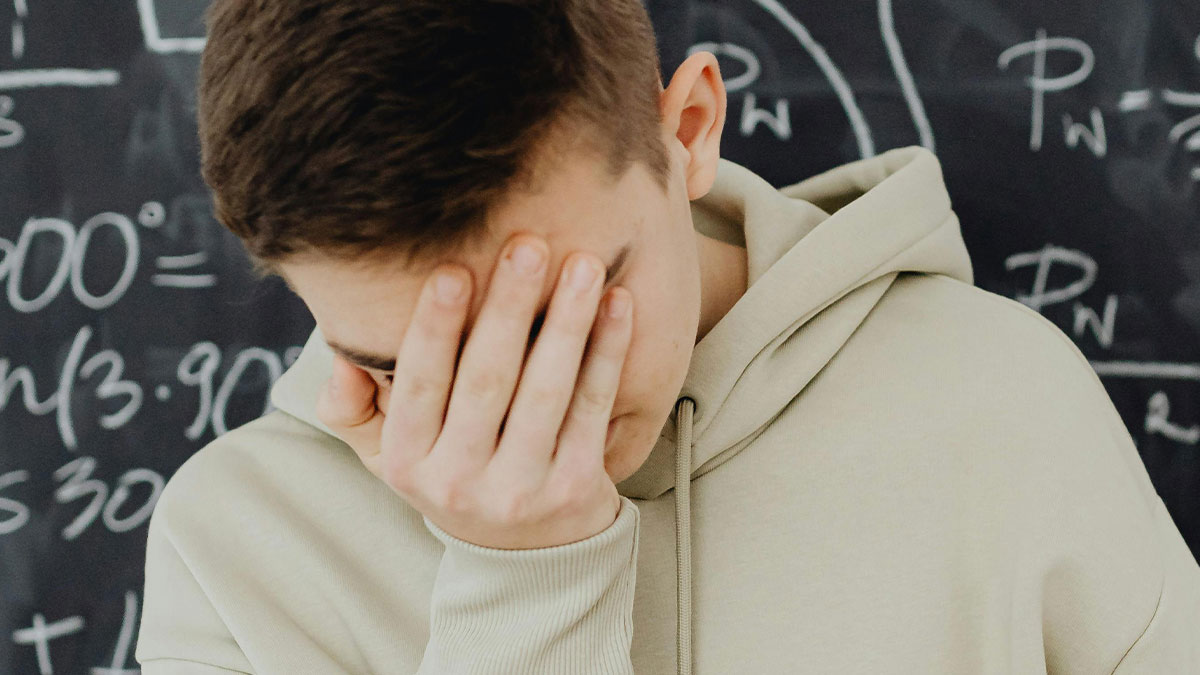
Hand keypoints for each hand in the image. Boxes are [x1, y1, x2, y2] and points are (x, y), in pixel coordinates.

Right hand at [315, 233, 632, 548]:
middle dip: (508, 308)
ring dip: (567, 322)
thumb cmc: (457, 474)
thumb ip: (353, 408)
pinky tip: (618, 304)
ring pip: (545, 392)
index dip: (434, 327)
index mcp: (407, 463)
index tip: (452, 269)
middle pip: (487, 382)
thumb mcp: (390, 454)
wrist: (527, 555)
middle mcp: (459, 483)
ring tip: (582, 264)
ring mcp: (522, 490)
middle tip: (527, 246)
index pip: (418, 385)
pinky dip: (607, 353)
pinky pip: (593, 408)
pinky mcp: (575, 488)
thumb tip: (341, 363)